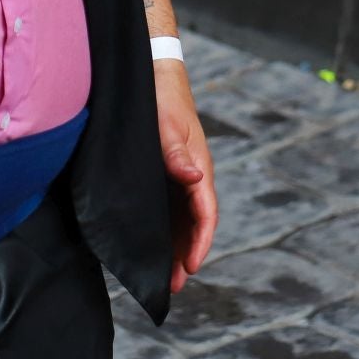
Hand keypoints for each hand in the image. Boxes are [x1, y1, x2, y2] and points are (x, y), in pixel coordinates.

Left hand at [156, 59, 216, 291]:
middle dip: (186, 254)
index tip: (190, 265)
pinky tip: (153, 241)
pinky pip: (169, 206)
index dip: (200, 241)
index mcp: (199, 167)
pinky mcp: (166, 171)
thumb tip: (194, 178)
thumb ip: (176, 151)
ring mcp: (180, 174)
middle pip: (194, 223)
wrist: (155, 73)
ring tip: (165, 276)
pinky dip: (165, 227)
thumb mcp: (167, 123)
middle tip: (173, 285)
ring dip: (175, 245)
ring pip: (181, 218)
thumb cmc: (162, 97)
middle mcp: (193, 175)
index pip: (205, 213)